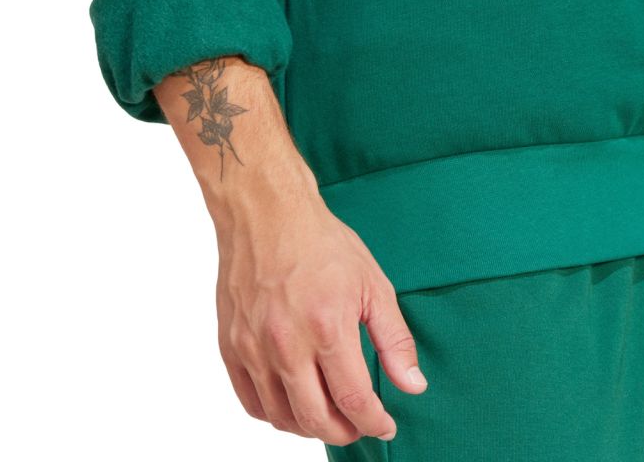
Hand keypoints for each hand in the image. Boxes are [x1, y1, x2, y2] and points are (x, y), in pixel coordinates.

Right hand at [210, 159, 427, 446]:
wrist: (266, 212)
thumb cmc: (319, 242)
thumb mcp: (372, 283)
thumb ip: (394, 339)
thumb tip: (412, 385)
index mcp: (327, 326)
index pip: (354, 401)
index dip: (375, 423)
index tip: (385, 424)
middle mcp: (286, 342)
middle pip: (316, 419)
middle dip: (345, 432)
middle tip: (358, 424)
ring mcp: (253, 345)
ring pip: (280, 417)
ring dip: (309, 426)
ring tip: (326, 413)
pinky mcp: (230, 342)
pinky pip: (249, 400)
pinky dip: (272, 413)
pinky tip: (290, 400)